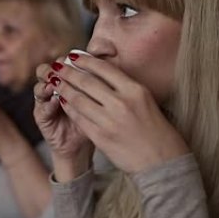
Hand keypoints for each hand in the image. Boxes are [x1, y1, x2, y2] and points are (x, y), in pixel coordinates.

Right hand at [34, 60, 94, 171]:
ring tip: (54, 81)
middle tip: (63, 65)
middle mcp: (52, 90)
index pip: (63, 64)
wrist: (82, 147)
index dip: (69, 60)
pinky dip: (47, 103)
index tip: (77, 56)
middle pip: (47, 71)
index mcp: (66, 82)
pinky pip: (41, 108)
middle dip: (55, 68)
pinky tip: (55, 100)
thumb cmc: (94, 121)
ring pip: (39, 87)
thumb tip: (112, 52)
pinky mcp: (41, 118)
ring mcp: (45, 103)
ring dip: (46, 82)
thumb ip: (101, 79)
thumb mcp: (100, 99)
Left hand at [48, 54, 188, 173]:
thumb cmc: (156, 131)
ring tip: (56, 83)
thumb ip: (126, 88)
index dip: (85, 60)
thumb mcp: (146, 101)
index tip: (73, 56)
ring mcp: (110, 121)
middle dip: (68, 72)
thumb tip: (103, 73)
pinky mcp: (101, 138)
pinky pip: (79, 118)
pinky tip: (63, 102)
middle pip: (87, 82)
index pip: (104, 68)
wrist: (162, 162)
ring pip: (78, 99)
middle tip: (57, 66)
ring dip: (64, 89)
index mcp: (135, 90)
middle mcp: (122, 103)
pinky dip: (69, 108)